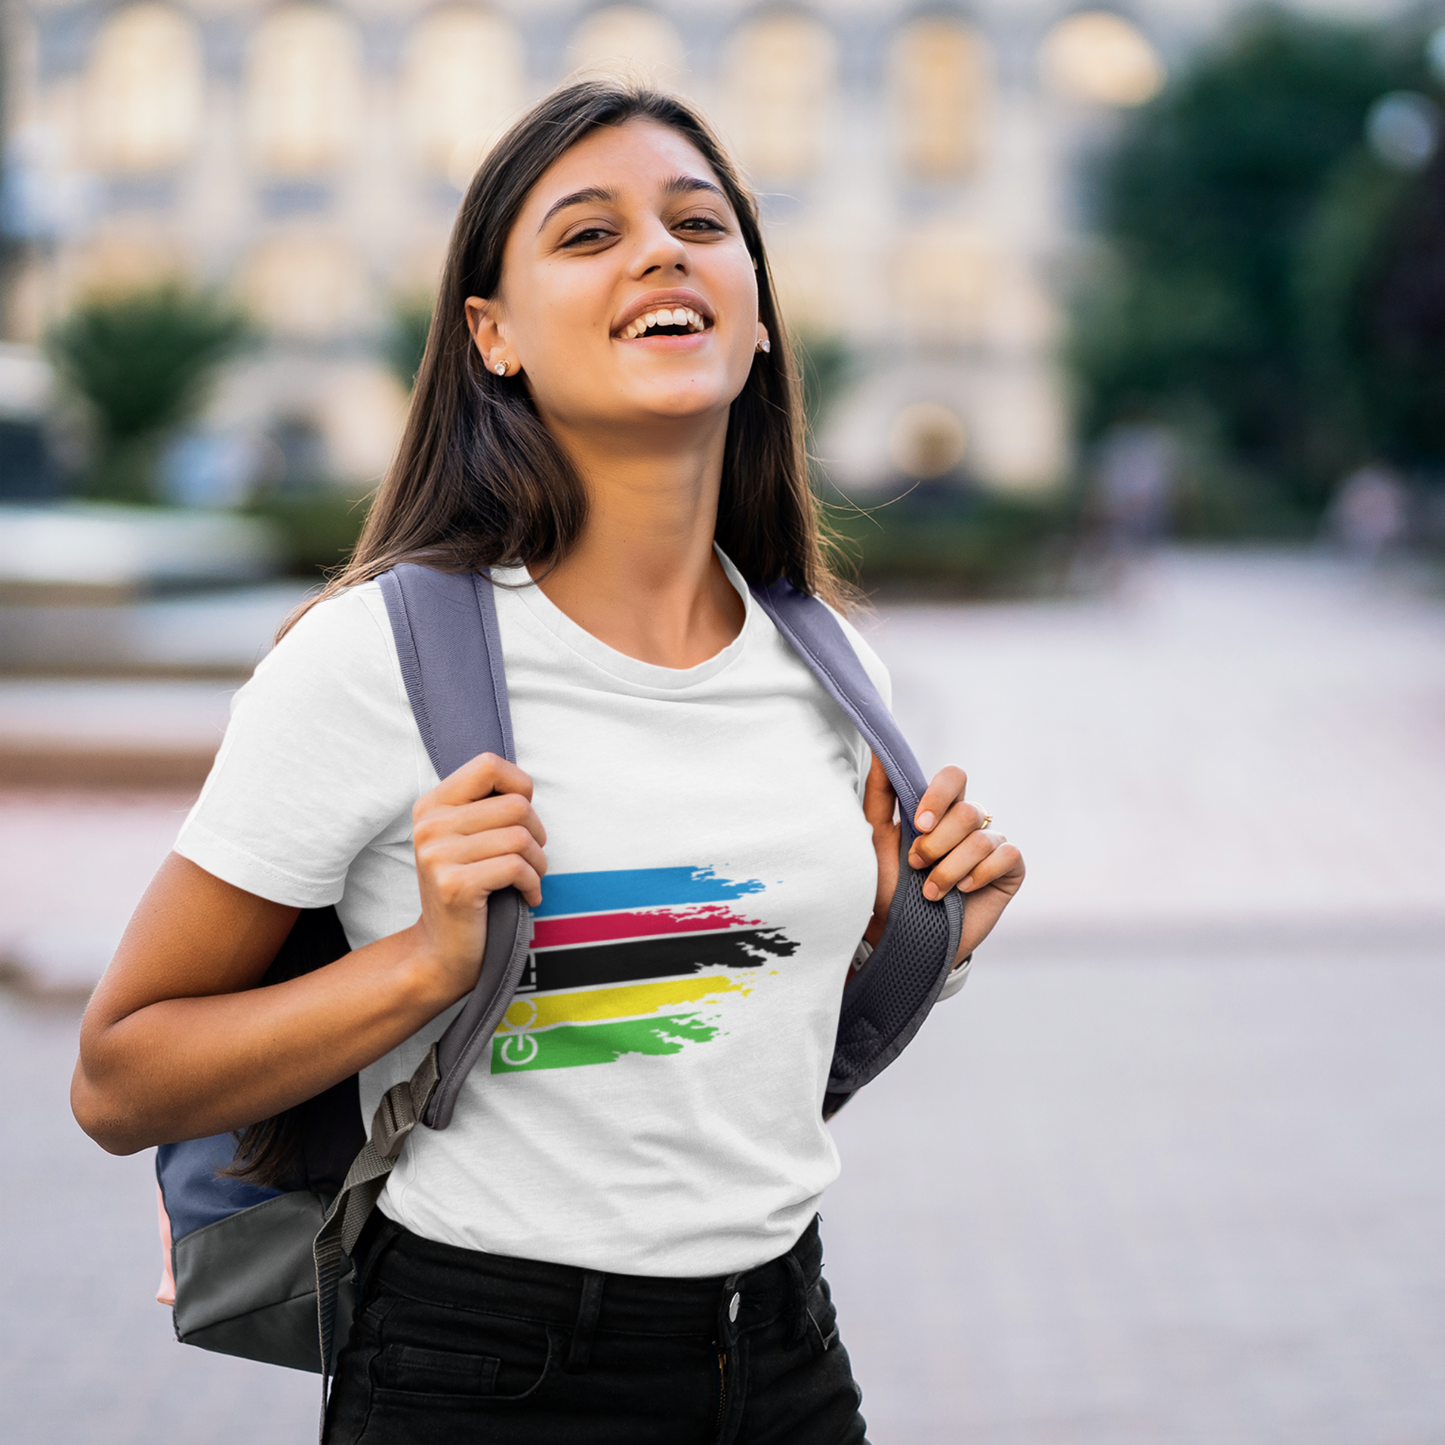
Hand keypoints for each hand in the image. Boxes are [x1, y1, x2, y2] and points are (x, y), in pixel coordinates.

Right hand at [409, 753, 547, 1003]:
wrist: (442, 950)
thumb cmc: (469, 888)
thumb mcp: (467, 839)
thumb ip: (486, 807)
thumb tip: (524, 787)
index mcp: (432, 806)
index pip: (488, 765)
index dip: (519, 785)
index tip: (522, 816)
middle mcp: (429, 826)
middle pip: (515, 805)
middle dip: (537, 834)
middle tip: (531, 858)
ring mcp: (438, 855)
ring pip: (520, 837)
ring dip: (538, 863)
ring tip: (529, 879)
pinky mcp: (454, 885)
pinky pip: (517, 868)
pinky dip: (533, 885)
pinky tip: (526, 897)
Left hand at [863, 756, 1023, 963]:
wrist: (904, 938)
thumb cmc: (887, 887)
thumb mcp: (876, 840)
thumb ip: (880, 794)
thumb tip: (879, 749)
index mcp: (940, 810)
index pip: (954, 777)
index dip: (939, 796)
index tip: (919, 825)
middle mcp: (969, 823)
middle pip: (967, 810)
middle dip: (938, 843)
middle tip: (917, 866)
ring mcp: (991, 845)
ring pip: (981, 838)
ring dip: (950, 868)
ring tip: (932, 892)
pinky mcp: (1010, 870)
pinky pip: (1006, 855)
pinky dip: (979, 875)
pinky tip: (963, 892)